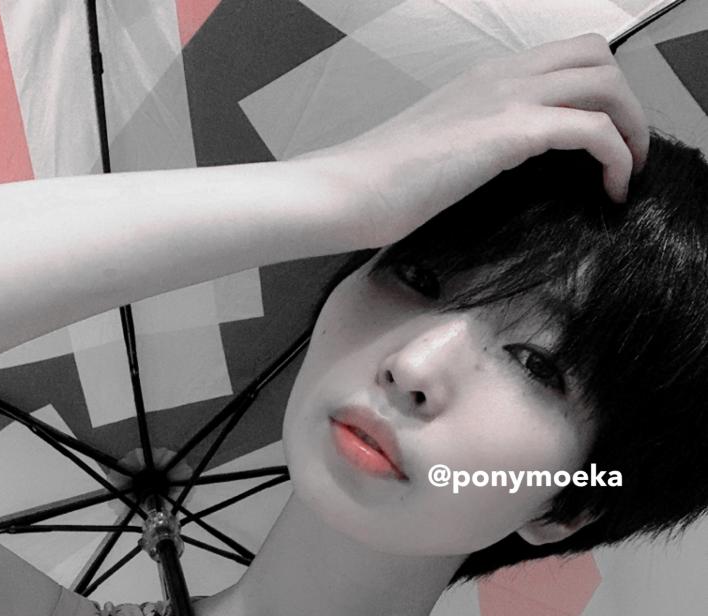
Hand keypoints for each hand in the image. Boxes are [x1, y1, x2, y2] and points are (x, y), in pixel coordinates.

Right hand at [295, 32, 649, 248]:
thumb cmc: (381, 187)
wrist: (349, 191)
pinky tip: (610, 190)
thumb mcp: (441, 154)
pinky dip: (616, 157)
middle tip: (624, 157)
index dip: (598, 96)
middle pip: (597, 58)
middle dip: (625, 105)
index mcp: (484, 79)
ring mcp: (506, 98)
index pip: (565, 60)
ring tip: (625, 174)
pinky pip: (592, 129)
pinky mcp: (509, 131)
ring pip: (606, 83)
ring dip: (631, 128)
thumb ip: (477, 147)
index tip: (602, 145)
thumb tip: (501, 171)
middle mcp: (501, 75)